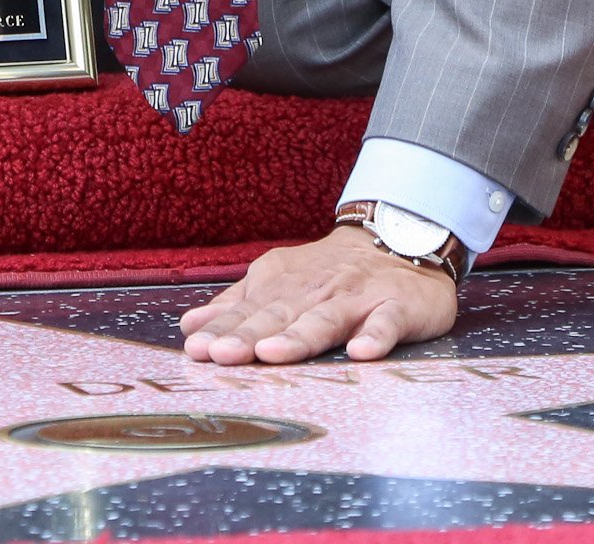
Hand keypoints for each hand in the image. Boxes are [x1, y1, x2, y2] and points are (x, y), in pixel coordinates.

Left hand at [179, 226, 459, 364]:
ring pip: (325, 319)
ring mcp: (358, 298)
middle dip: (248, 335)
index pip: (249, 311)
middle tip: (220, 355)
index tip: (196, 349)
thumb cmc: (333, 272)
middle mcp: (317, 290)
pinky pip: (386, 323)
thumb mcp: (281, 281)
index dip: (222, 331)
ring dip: (299, 337)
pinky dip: (375, 336)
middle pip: (279, 316)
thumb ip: (239, 306)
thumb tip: (191, 327)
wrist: (402, 238)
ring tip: (273, 354)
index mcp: (285, 284)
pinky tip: (361, 352)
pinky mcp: (398, 307)